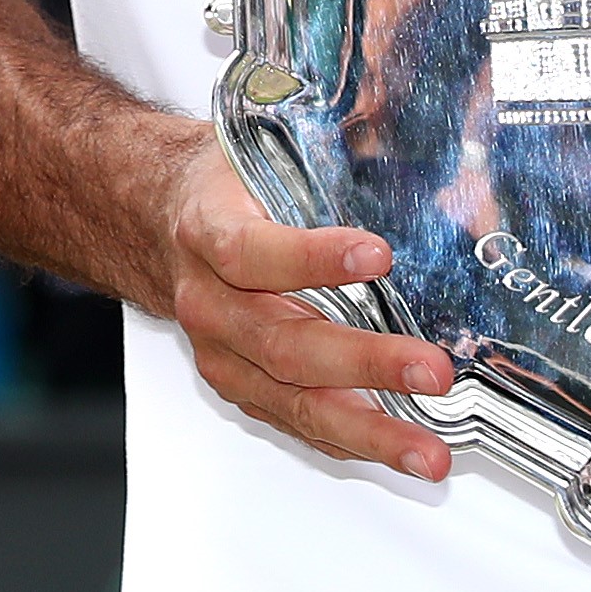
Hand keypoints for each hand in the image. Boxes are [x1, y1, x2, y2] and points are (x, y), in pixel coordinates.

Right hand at [157, 131, 455, 481]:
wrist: (159, 221)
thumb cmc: (224, 185)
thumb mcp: (259, 150)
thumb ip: (327, 150)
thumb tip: (420, 139)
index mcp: (207, 231)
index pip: (252, 252)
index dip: (312, 257)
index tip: (378, 254)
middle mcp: (208, 303)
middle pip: (283, 343)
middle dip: (365, 363)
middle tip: (431, 371)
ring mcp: (221, 354)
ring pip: (292, 400)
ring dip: (367, 429)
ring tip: (429, 452)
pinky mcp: (238, 387)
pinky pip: (295, 422)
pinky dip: (350, 440)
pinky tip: (400, 450)